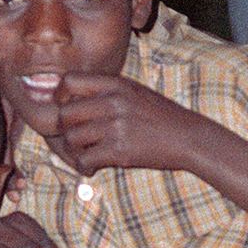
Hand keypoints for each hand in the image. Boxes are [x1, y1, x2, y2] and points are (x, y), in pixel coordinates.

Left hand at [53, 73, 196, 173]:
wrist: (188, 138)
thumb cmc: (161, 116)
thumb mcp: (135, 92)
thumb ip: (107, 92)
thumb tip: (73, 99)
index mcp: (115, 84)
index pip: (69, 80)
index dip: (59, 96)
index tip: (62, 108)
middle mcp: (113, 102)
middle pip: (64, 114)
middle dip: (64, 129)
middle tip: (73, 138)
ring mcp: (115, 126)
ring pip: (72, 138)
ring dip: (74, 151)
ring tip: (85, 154)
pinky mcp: (119, 151)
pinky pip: (84, 160)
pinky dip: (84, 167)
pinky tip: (92, 168)